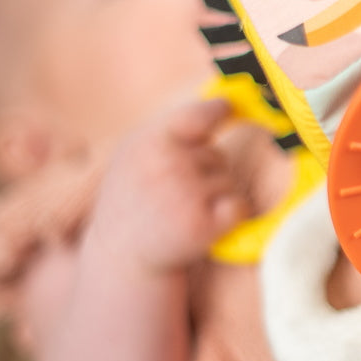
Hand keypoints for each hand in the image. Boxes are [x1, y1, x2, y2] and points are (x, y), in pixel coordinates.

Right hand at [90, 97, 247, 271]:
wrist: (121, 257)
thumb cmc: (134, 200)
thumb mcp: (135, 154)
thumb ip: (172, 128)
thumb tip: (222, 102)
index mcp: (148, 142)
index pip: (197, 115)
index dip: (218, 111)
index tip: (228, 108)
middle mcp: (166, 165)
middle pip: (218, 155)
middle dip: (205, 173)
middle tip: (173, 196)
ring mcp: (184, 195)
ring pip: (229, 181)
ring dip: (215, 196)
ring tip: (180, 211)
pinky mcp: (201, 225)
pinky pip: (239, 207)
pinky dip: (232, 215)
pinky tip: (205, 224)